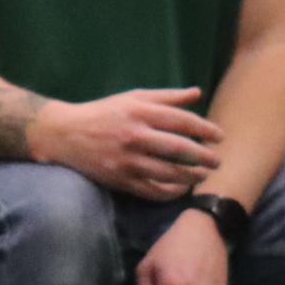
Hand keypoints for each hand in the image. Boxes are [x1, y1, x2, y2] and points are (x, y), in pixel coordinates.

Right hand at [29, 88, 221, 199]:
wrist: (65, 134)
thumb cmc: (103, 113)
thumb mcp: (132, 98)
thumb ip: (166, 97)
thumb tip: (197, 93)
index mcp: (139, 111)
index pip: (181, 121)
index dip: (204, 129)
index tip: (219, 137)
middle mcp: (134, 135)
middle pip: (179, 148)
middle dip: (203, 156)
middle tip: (217, 161)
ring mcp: (127, 160)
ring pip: (168, 172)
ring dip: (191, 176)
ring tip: (204, 175)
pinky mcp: (120, 180)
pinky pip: (152, 190)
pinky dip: (170, 192)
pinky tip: (181, 189)